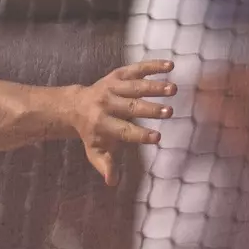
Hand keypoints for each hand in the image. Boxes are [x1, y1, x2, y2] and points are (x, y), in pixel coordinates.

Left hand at [65, 59, 176, 186]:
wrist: (76, 105)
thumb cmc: (92, 132)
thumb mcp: (95, 149)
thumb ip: (105, 164)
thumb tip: (112, 182)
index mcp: (101, 124)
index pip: (123, 130)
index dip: (139, 135)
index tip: (157, 138)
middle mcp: (106, 104)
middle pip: (130, 107)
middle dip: (150, 109)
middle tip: (170, 112)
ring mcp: (112, 87)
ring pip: (135, 86)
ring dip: (154, 86)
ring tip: (173, 89)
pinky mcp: (118, 74)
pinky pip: (137, 68)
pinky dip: (153, 66)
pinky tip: (171, 66)